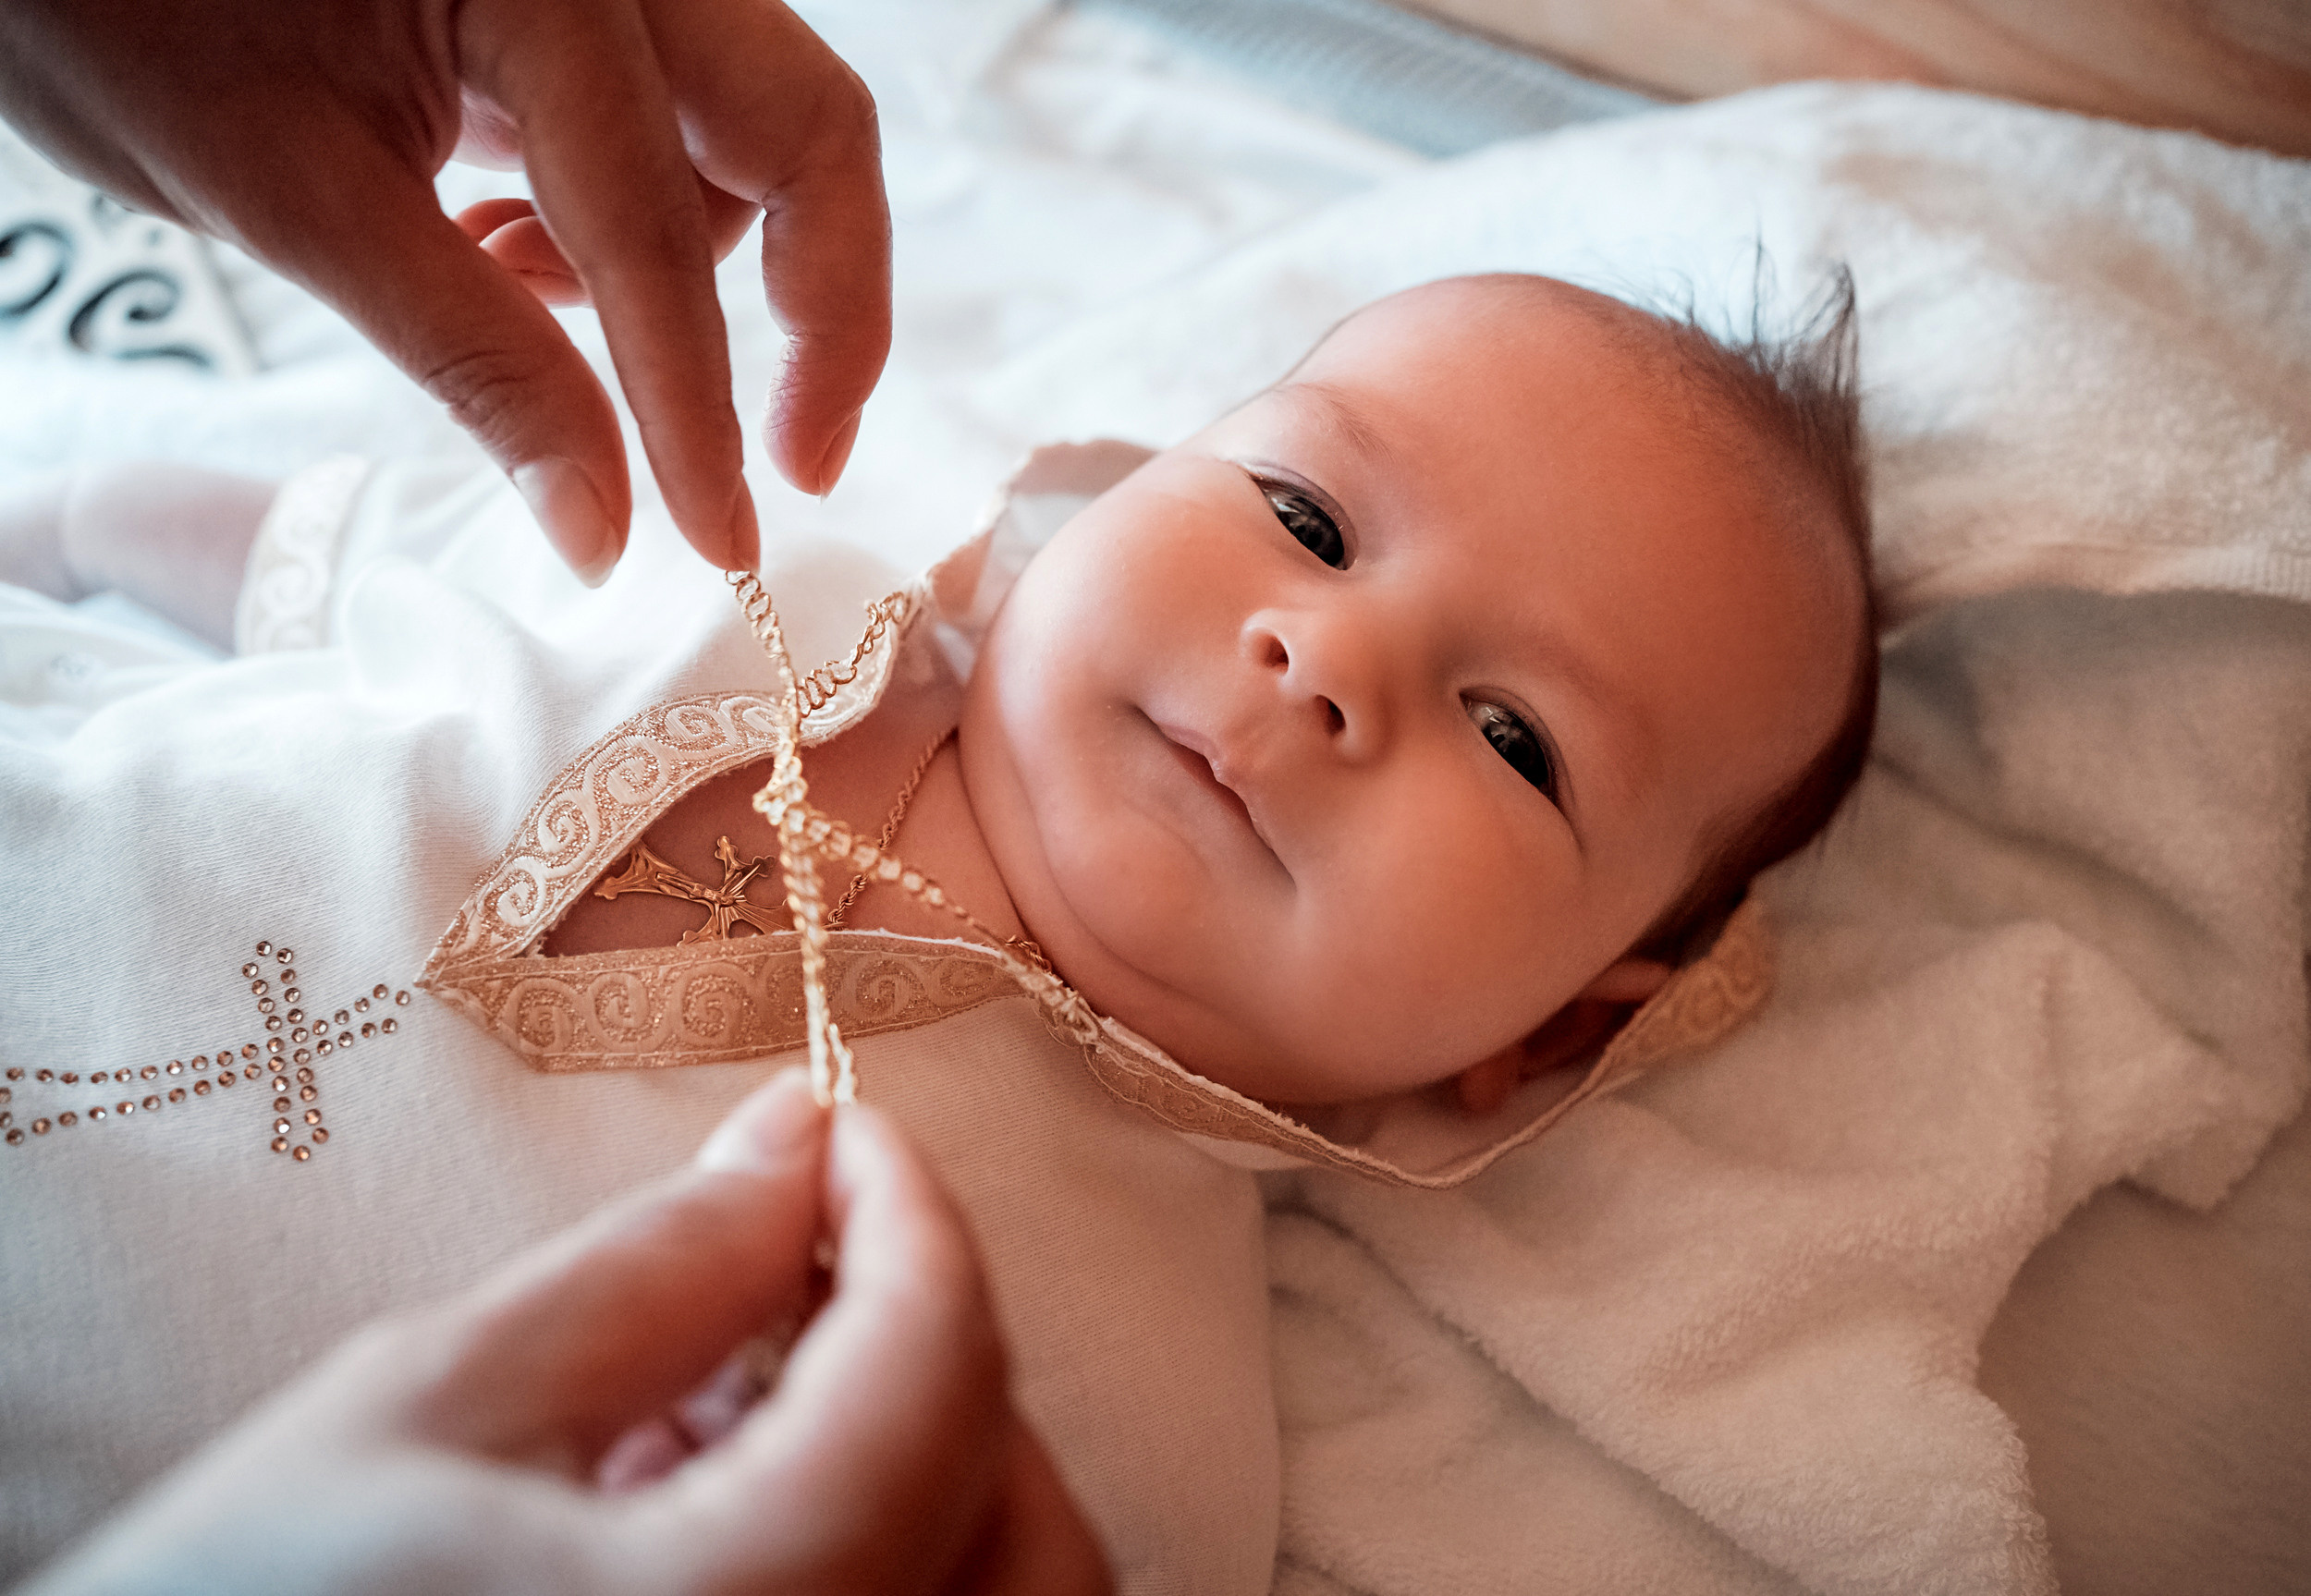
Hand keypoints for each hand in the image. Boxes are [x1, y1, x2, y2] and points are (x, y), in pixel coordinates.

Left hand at [0, 0, 893, 583]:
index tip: (724, 541)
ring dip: (705, 262)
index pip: (659, 232)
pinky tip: (504, 252)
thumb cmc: (111, 12)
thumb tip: (603, 527)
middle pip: (808, 134)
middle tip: (799, 456)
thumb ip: (476, 359)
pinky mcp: (567, 4)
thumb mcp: (291, 197)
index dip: (696, 407)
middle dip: (828, 309)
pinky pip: (671, 119)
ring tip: (537, 313)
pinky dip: (633, 216)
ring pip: (755, 130)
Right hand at [24, 1071, 1108, 1595]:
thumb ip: (664, 1265)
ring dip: (927, 1459)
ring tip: (743, 1386)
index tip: (846, 1130)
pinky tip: (727, 1494)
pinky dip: (885, 1551)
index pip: (936, 1371)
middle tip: (809, 1255)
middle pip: (1023, 1515)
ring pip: (1001, 1594)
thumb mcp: (438, 1401)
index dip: (910, 1213)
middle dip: (938, 1352)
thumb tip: (802, 1137)